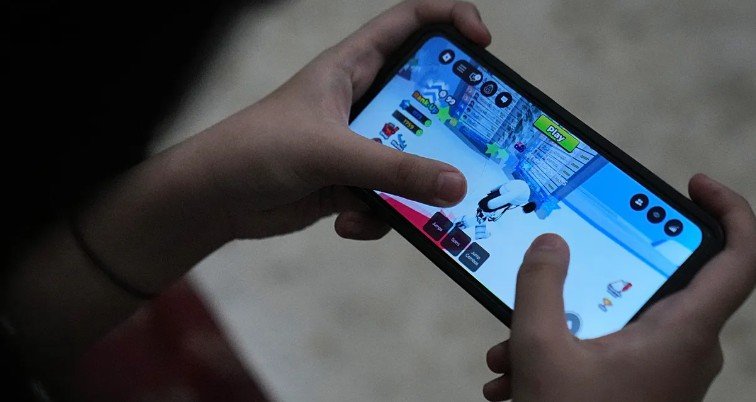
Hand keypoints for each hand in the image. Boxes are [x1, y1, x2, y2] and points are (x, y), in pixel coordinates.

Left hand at [189, 0, 490, 240]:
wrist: (216, 198)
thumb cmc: (258, 148)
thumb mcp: (330, 150)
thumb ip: (394, 168)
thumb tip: (455, 185)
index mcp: (352, 67)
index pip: (409, 24)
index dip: (450, 20)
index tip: (484, 43)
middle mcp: (362, 101)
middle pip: (425, 98)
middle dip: (448, 123)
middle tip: (474, 141)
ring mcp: (359, 144)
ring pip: (412, 156)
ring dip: (414, 183)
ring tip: (415, 203)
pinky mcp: (352, 182)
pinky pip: (389, 196)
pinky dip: (378, 214)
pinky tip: (347, 222)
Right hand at [483, 174, 755, 400]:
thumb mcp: (541, 347)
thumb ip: (541, 284)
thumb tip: (550, 243)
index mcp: (682, 332)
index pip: (742, 257)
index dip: (729, 210)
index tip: (693, 185)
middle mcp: (685, 348)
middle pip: (660, 282)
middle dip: (592, 277)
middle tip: (560, 264)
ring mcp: (665, 369)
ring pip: (621, 320)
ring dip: (563, 322)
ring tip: (510, 346)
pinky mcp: (643, 385)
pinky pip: (609, 349)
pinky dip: (565, 350)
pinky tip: (514, 374)